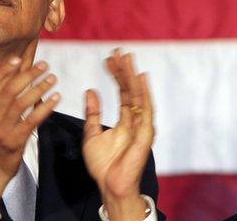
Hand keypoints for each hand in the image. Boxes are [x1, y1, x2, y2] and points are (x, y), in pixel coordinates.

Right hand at [0, 57, 59, 209]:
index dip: (3, 70)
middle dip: (28, 75)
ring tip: (52, 78)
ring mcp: (2, 129)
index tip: (19, 58)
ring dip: (40, 88)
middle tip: (44, 65)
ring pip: (22, 103)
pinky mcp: (15, 140)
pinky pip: (32, 120)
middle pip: (9, 90)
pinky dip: (45, 107)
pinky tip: (55, 98)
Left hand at [83, 50, 154, 219]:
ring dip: (133, 76)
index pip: (123, 92)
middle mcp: (137, 120)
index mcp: (126, 120)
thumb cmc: (103, 165)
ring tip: (127, 58)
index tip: (109, 58)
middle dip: (125, 70)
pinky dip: (144, 92)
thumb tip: (90, 90)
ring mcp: (142, 126)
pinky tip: (141, 77)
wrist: (110, 185)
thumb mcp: (92, 134)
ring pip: (139, 95)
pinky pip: (146, 109)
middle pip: (132, 90)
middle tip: (119, 51)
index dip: (116, 75)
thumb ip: (92, 113)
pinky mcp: (145, 133)